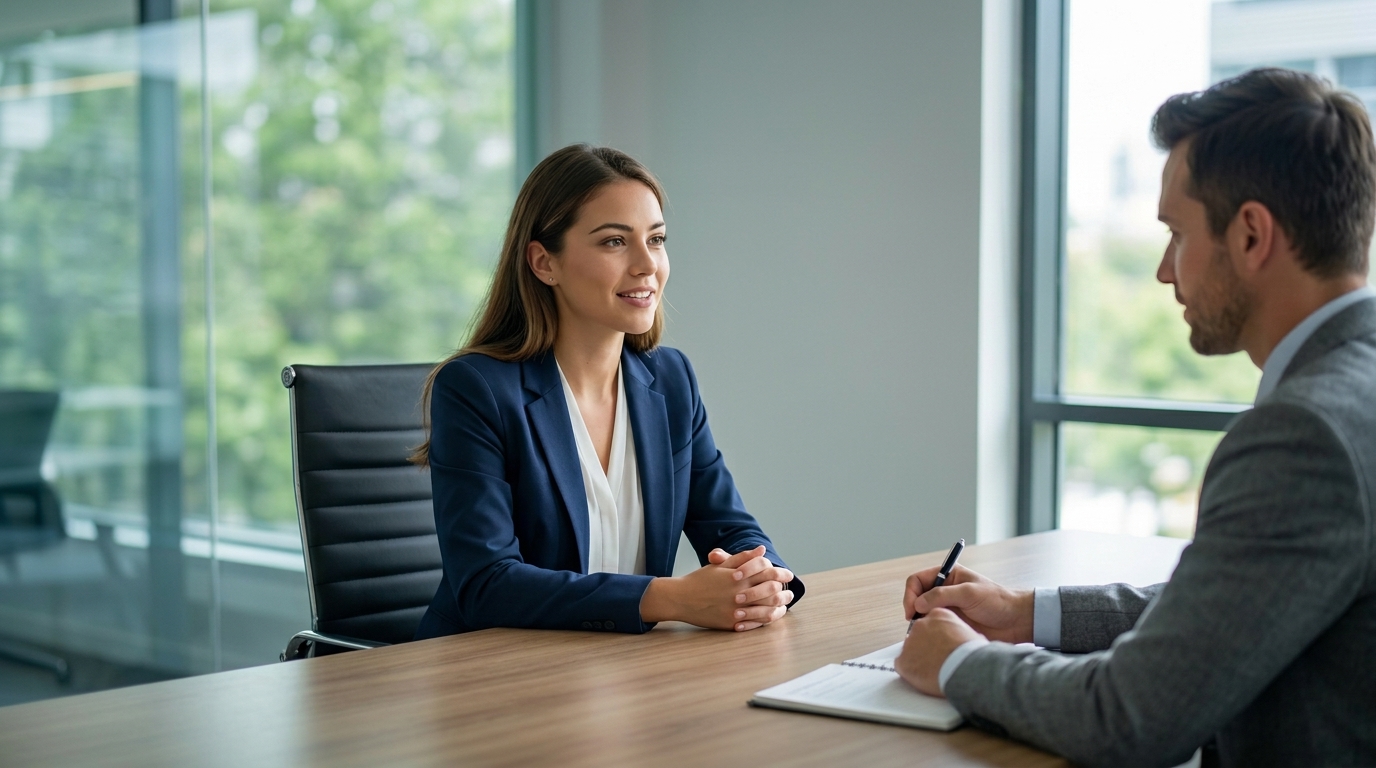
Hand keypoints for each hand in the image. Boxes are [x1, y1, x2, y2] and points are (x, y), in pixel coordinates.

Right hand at [640, 546, 793, 630]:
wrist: (680, 598)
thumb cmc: (700, 580)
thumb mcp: (721, 565)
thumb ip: (743, 558)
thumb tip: (761, 550)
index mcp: (737, 576)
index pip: (767, 571)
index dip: (780, 572)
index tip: (788, 575)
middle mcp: (738, 592)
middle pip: (771, 591)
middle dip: (783, 591)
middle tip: (790, 592)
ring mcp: (735, 609)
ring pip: (766, 610)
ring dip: (778, 607)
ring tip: (784, 605)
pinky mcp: (730, 623)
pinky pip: (754, 623)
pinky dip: (765, 620)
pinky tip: (770, 617)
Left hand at [894, 608, 982, 696]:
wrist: (965, 669)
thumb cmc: (972, 655)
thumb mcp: (971, 634)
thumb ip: (960, 632)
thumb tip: (963, 639)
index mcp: (938, 615)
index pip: (931, 623)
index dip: (937, 636)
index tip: (942, 645)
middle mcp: (921, 625)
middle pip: (919, 635)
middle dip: (926, 647)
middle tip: (937, 659)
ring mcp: (909, 642)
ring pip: (910, 650)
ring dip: (918, 659)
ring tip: (933, 670)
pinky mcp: (903, 660)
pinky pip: (903, 665)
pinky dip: (911, 672)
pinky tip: (924, 677)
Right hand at [903, 565, 1032, 643]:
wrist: (1015, 621)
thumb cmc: (997, 601)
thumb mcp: (969, 593)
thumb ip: (942, 595)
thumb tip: (918, 604)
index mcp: (948, 576)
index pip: (918, 580)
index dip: (911, 593)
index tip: (912, 609)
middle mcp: (944, 590)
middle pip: (916, 596)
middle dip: (912, 608)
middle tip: (914, 622)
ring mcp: (947, 607)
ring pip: (922, 613)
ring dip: (920, 621)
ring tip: (924, 630)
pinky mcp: (951, 622)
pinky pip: (933, 625)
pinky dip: (928, 630)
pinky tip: (932, 636)